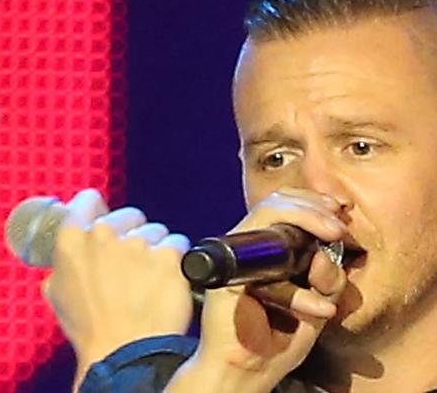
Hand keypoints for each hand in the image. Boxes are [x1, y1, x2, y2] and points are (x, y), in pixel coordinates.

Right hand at [42, 189, 191, 388]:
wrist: (123, 354)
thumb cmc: (90, 328)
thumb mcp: (58, 292)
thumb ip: (63, 264)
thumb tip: (67, 255)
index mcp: (72, 238)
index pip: (89, 200)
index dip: (98, 208)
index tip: (103, 216)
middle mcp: (104, 234)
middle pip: (129, 215)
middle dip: (132, 234)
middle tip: (130, 265)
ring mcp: (137, 243)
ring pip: (156, 231)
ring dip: (155, 249)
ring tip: (148, 279)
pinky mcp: (168, 255)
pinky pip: (178, 245)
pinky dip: (176, 262)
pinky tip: (166, 281)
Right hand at [165, 187, 347, 392]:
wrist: (251, 369)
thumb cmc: (278, 342)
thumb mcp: (319, 306)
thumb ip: (327, 280)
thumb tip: (326, 253)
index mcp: (269, 254)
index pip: (285, 208)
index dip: (312, 202)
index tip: (341, 210)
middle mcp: (251, 249)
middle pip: (277, 201)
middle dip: (313, 204)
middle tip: (339, 221)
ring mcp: (237, 254)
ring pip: (268, 211)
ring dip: (307, 215)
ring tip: (334, 231)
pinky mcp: (229, 268)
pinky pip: (260, 241)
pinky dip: (291, 253)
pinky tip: (316, 267)